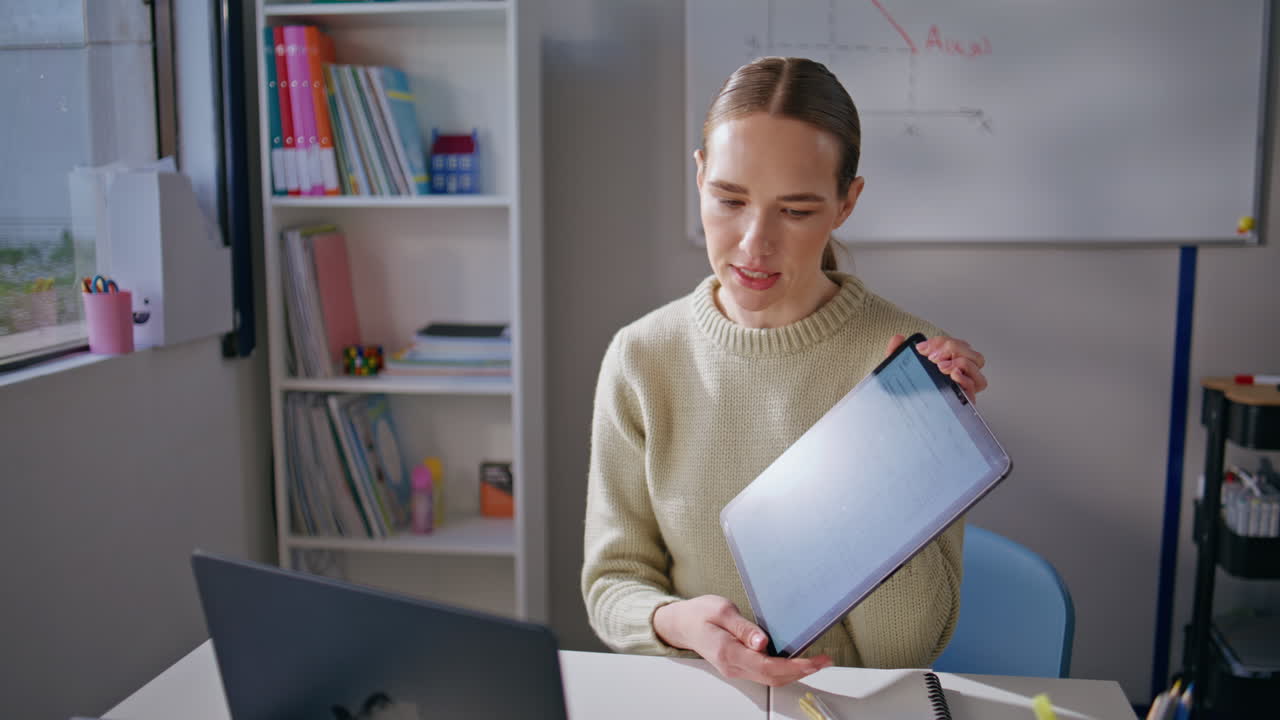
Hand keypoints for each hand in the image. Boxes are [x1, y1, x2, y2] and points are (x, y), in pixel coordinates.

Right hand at [652, 595, 831, 686]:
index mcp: (728, 652)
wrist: (682, 624)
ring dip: (795, 672)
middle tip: (824, 661)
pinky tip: (796, 661)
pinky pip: (765, 673)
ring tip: (816, 661)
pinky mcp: (739, 666)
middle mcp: (733, 666)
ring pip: (770, 678)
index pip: (768, 667)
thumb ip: (743, 628)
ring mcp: (736, 669)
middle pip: (773, 677)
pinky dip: (784, 670)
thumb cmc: (699, 614)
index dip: (795, 666)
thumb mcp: (721, 610)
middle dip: (802, 671)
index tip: (815, 661)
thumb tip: (763, 643)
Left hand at [885, 334, 987, 399]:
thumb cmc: (906, 396)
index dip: (940, 342)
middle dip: (951, 347)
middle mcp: (958, 372)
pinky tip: (953, 374)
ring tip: (941, 366)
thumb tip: (899, 338)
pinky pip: (976, 383)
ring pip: (977, 362)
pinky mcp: (965, 399)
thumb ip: (897, 353)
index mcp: (946, 362)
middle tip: (932, 357)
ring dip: (960, 359)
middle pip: (968, 348)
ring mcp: (963, 385)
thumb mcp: (898, 372)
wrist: (902, 420)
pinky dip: (966, 375)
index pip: (954, 343)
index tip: (921, 349)